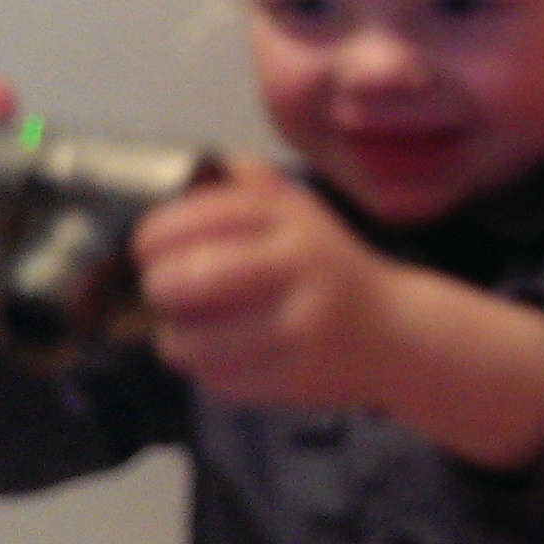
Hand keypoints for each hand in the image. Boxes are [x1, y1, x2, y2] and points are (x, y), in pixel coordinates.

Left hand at [133, 156, 393, 408]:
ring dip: (174, 339)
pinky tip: (219, 359)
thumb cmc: (336, 271)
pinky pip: (221, 379)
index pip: (200, 217)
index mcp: (292, 220)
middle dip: (158, 288)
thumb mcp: (306, 215)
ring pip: (196, 340)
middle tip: (161, 293)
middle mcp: (298, 266)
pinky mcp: (296, 377)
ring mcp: (298, 325)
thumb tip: (201, 164)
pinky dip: (206, 372)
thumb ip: (255, 187)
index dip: (155, 234)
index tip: (143, 249)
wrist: (399, 333)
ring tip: (180, 334)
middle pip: (191, 277)